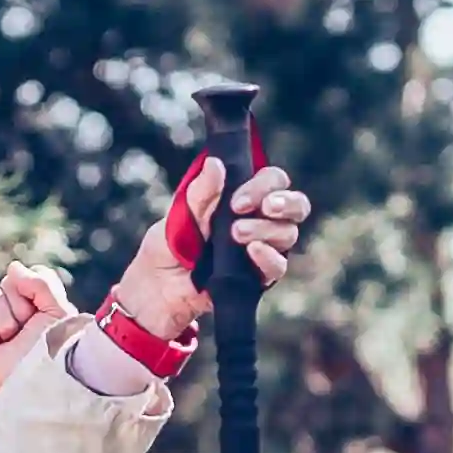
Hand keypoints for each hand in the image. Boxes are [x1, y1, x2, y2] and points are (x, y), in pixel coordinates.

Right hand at [0, 262, 75, 397]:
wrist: (43, 380)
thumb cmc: (58, 350)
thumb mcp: (58, 310)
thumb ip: (41, 282)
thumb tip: (13, 268)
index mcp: (36, 307)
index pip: (22, 277)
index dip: (32, 289)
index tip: (43, 312)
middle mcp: (15, 316)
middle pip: (6, 285)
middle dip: (20, 306)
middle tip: (28, 330)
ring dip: (5, 320)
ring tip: (13, 341)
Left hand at [108, 160, 306, 346]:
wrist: (157, 290)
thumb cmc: (168, 247)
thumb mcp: (179, 215)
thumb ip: (200, 192)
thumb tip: (216, 163)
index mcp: (241, 199)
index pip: (272, 181)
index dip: (263, 185)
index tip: (237, 200)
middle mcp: (258, 221)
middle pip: (295, 205)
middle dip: (284, 202)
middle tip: (265, 206)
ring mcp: (261, 250)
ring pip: (288, 233)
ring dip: (266, 229)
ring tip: (237, 234)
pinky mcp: (258, 278)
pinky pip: (278, 266)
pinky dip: (269, 256)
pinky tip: (252, 251)